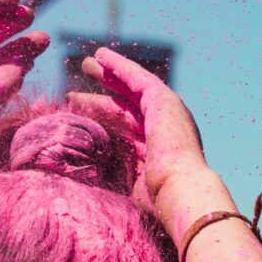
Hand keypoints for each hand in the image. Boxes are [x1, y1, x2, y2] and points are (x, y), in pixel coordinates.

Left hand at [69, 47, 238, 251]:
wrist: (181, 194)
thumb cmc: (155, 203)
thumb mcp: (126, 186)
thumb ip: (110, 175)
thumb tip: (79, 176)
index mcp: (159, 154)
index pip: (126, 132)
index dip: (102, 121)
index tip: (79, 113)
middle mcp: (166, 132)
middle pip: (128, 109)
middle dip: (104, 96)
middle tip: (81, 89)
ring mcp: (168, 115)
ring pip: (133, 90)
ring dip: (110, 75)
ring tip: (88, 63)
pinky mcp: (165, 101)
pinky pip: (138, 79)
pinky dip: (120, 67)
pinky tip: (102, 57)